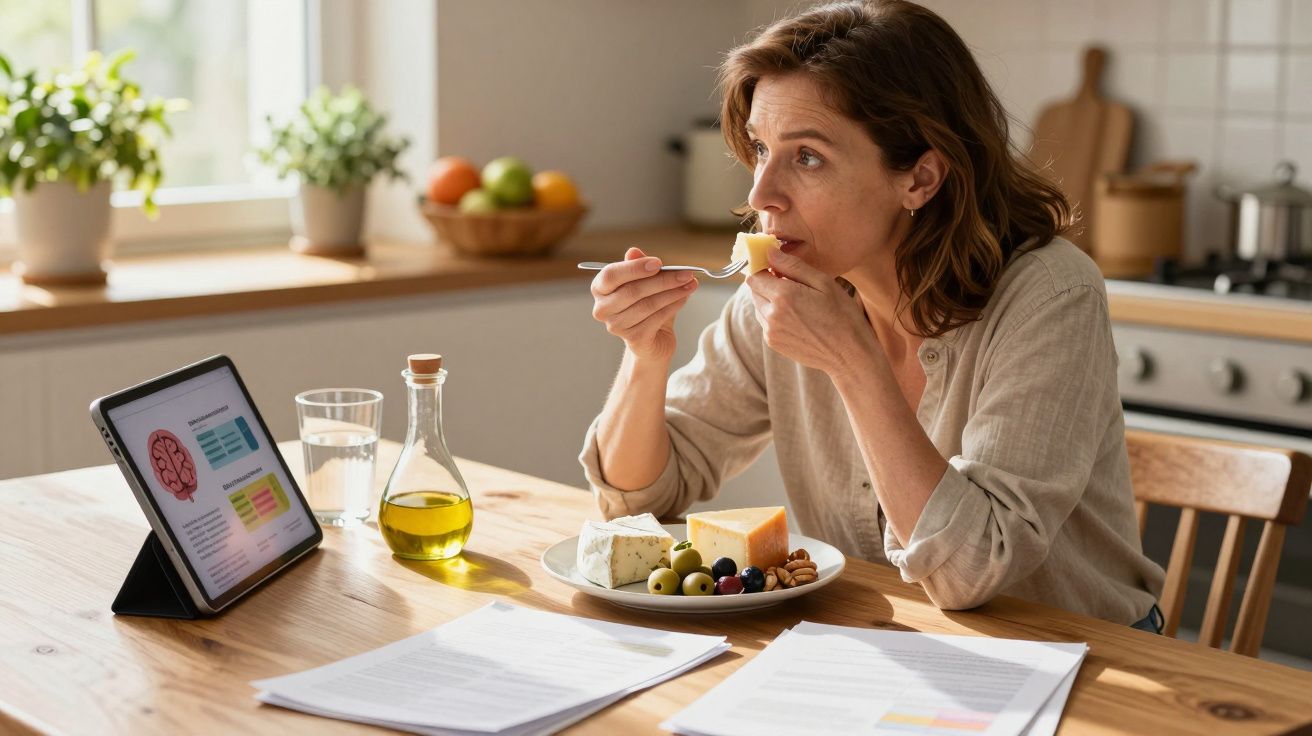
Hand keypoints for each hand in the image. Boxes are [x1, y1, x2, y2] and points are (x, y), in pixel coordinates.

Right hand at [590, 247, 698, 362]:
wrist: (653, 338)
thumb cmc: (645, 304)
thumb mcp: (644, 282)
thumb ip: (639, 266)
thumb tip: (633, 251)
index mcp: (600, 288)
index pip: (611, 275)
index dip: (635, 268)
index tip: (659, 263)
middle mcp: (602, 309)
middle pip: (633, 291)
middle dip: (663, 280)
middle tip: (686, 273)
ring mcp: (616, 326)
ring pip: (648, 305)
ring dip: (673, 293)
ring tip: (690, 284)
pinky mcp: (634, 339)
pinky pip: (657, 318)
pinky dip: (673, 306)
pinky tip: (684, 298)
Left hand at [746, 247, 875, 374]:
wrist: (849, 353)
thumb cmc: (842, 315)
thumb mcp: (823, 282)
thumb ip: (793, 266)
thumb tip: (770, 252)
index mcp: (783, 296)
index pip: (754, 275)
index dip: (763, 268)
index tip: (777, 268)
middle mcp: (771, 315)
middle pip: (754, 290)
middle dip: (767, 283)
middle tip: (791, 284)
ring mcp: (770, 332)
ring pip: (758, 306)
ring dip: (770, 300)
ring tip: (797, 303)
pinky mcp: (773, 343)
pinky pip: (765, 322)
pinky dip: (775, 316)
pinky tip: (797, 317)